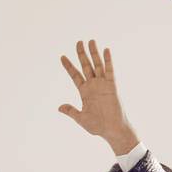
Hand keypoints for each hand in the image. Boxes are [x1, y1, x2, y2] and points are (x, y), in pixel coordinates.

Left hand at [58, 40, 138, 156]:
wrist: (112, 130)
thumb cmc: (98, 126)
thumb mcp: (81, 118)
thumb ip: (71, 111)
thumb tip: (60, 107)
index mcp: (84, 92)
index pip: (75, 75)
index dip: (68, 66)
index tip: (62, 57)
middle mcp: (93, 86)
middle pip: (86, 66)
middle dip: (82, 54)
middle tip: (78, 42)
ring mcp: (102, 85)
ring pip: (97, 65)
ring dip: (94, 53)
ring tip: (91, 41)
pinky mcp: (112, 87)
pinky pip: (110, 72)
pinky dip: (108, 61)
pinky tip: (106, 50)